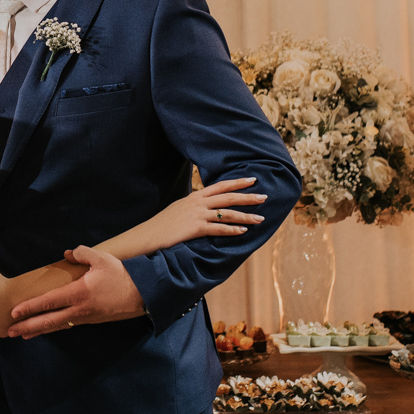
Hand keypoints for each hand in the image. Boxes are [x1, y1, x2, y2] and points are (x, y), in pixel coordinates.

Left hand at [7, 245, 144, 338]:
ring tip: (23, 335)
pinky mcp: (92, 320)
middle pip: (48, 321)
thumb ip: (82, 253)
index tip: (14, 312)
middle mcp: (79, 309)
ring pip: (57, 326)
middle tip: (10, 332)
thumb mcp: (102, 258)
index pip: (48, 302)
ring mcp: (85, 318)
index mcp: (78, 293)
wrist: (144, 295)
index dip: (30, 308)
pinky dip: (54, 328)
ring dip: (39, 331)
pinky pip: (68, 325)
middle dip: (28, 327)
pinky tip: (47, 329)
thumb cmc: (122, 275)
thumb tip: (67, 253)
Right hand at [150, 176, 265, 249]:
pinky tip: (243, 231)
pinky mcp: (196, 228)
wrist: (149, 234)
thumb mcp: (179, 208)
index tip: (252, 179)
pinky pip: (219, 229)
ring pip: (227, 213)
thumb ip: (193, 205)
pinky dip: (232, 230)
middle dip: (247, 197)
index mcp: (194, 196)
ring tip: (260, 218)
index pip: (220, 186)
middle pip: (228, 197)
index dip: (237, 182)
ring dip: (245, 216)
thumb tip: (204, 205)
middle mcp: (198, 203)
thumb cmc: (163, 224)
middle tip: (264, 196)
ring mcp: (197, 215)